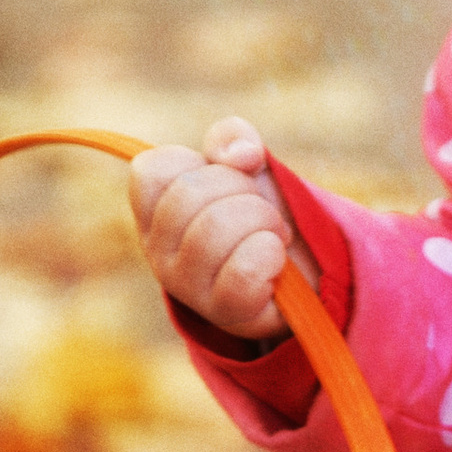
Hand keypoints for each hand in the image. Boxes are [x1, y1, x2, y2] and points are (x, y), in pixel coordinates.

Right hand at [130, 118, 307, 345]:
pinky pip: (243, 271)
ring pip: (216, 228)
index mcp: (154, 210)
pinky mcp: (221, 312)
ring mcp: (185, 285)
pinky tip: (275, 262)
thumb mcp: (244, 164)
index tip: (228, 181)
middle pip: (190, 193)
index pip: (153, 169)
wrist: (298, 271)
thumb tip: (242, 155)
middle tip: (261, 213)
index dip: (203, 165)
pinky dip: (271, 256)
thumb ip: (233, 139)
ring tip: (271, 236)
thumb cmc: (257, 214)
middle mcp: (158, 250)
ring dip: (264, 222)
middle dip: (244, 191)